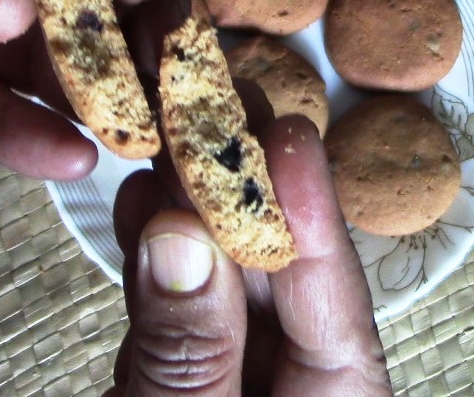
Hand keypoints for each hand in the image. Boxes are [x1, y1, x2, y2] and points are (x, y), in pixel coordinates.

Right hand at [108, 115, 393, 395]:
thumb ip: (191, 352)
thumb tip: (178, 238)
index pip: (336, 299)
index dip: (312, 212)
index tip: (291, 137)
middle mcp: (289, 381)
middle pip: (278, 271)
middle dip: (243, 189)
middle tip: (218, 105)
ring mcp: (233, 376)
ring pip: (221, 277)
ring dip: (191, 207)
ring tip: (169, 132)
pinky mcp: (182, 376)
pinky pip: (175, 306)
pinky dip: (153, 256)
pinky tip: (138, 201)